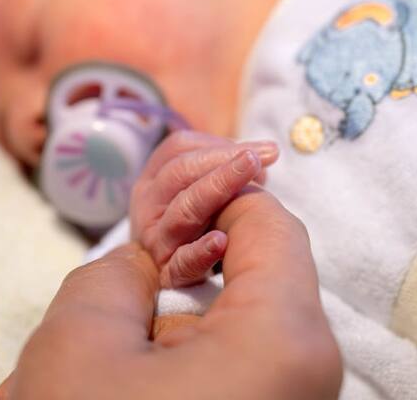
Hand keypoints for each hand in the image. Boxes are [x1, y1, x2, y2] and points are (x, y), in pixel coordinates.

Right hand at [0, 189, 341, 399]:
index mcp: (283, 341)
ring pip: (226, 333)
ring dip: (161, 331)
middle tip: (122, 273)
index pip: (269, 222)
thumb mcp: (78, 342)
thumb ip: (115, 272)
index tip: (165, 200)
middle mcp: (305, 379)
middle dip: (178, 269)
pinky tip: (115, 387)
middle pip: (250, 278)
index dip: (214, 193)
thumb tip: (143, 262)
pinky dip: (171, 369)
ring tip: (94, 358)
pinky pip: (223, 376)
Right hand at [130, 130, 278, 287]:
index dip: (217, 145)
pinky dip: (201, 252)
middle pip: (180, 172)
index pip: (178, 147)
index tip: (257, 151)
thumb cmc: (197, 220)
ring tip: (255, 186)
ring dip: (218, 193)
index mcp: (154, 177)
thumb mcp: (199, 186)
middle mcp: (148, 204)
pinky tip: (222, 242)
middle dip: (222, 162)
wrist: (170, 271)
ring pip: (183, 211)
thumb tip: (269, 151)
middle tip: (257, 159)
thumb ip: (226, 165)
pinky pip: (182, 261)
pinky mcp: (166, 271)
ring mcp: (156, 238)